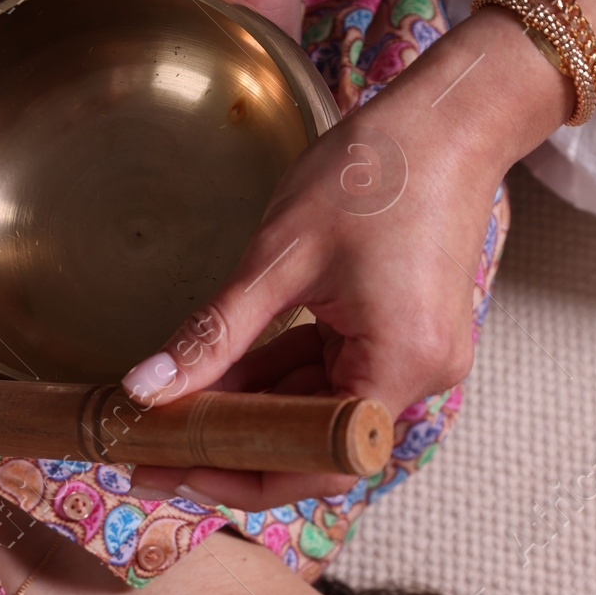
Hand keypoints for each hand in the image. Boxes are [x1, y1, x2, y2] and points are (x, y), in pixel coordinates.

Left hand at [121, 9, 569, 510]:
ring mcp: (414, 355)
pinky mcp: (402, 334)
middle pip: (314, 440)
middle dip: (232, 442)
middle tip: (150, 443)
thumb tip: (148, 389)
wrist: (447, 118)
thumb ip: (214, 333)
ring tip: (171, 406)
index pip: (317, 462)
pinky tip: (218, 370)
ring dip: (249, 406)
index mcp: (402, 365)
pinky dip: (277, 372)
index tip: (172, 469)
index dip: (240, 476)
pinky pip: (331, 370)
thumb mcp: (278, 257)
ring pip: (315, 405)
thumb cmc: (377, 172)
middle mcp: (420, 375)